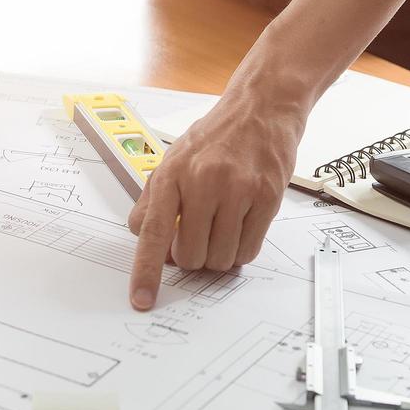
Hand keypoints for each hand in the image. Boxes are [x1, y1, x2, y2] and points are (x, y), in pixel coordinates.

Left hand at [127, 93, 297, 310]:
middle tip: (199, 236)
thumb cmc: (215, 139)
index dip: (146, 272)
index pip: (154, 233)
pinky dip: (241, 250)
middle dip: (192, 258)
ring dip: (218, 256)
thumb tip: (144, 241)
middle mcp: (204, 182)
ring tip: (221, 228)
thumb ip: (152, 203)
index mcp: (172, 175)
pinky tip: (240, 227)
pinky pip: (249, 251)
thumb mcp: (172, 162)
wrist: (261, 109)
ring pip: (221, 259)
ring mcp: (238, 190)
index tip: (142, 300)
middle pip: (190, 257)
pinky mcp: (267, 198)